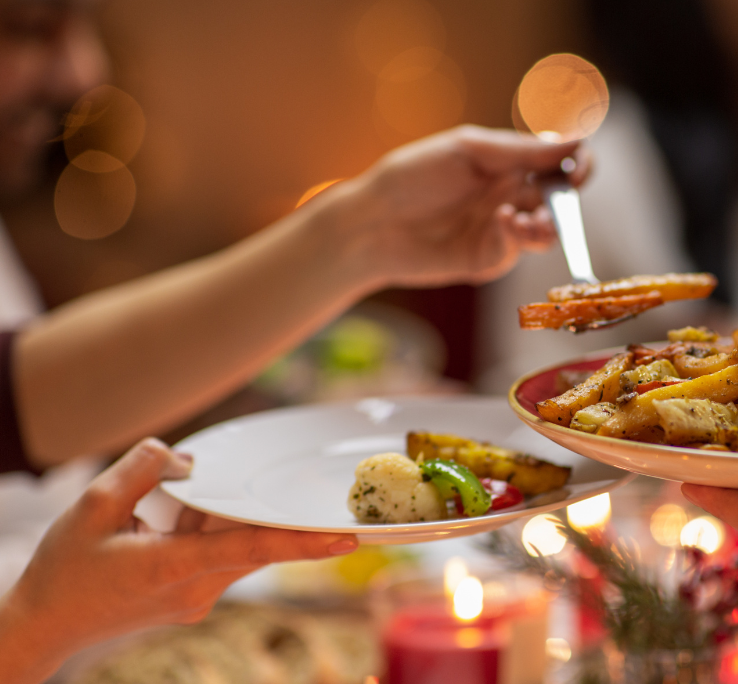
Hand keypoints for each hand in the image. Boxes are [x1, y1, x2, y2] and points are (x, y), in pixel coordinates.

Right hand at [0, 439, 356, 683]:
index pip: (251, 548)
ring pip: (237, 549)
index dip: (302, 542)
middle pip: (255, 544)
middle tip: (326, 502)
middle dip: (280, 519)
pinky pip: (218, 556)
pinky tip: (177, 514)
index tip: (347, 539)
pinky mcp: (191, 600)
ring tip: (195, 503)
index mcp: (174, 567)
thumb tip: (188, 458)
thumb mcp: (92, 505)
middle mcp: (196, 590)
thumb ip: (143, 469)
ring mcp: (196, 599)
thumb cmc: (64, 568)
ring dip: (229, 521)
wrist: (43, 625)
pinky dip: (210, 532)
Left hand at [318, 125, 590, 288]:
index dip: (578, 164)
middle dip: (564, 202)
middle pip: (560, 199)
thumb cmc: (413, 176)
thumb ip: (522, 149)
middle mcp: (511, 194)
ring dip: (548, 226)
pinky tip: (503, 223)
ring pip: (547, 231)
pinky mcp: (489, 258)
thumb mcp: (469, 151)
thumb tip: (576, 140)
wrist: (373, 222)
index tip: (578, 170)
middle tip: (553, 203)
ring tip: (530, 222)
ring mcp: (501, 228)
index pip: (559, 161)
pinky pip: (518, 249)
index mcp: (508, 162)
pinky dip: (518, 237)